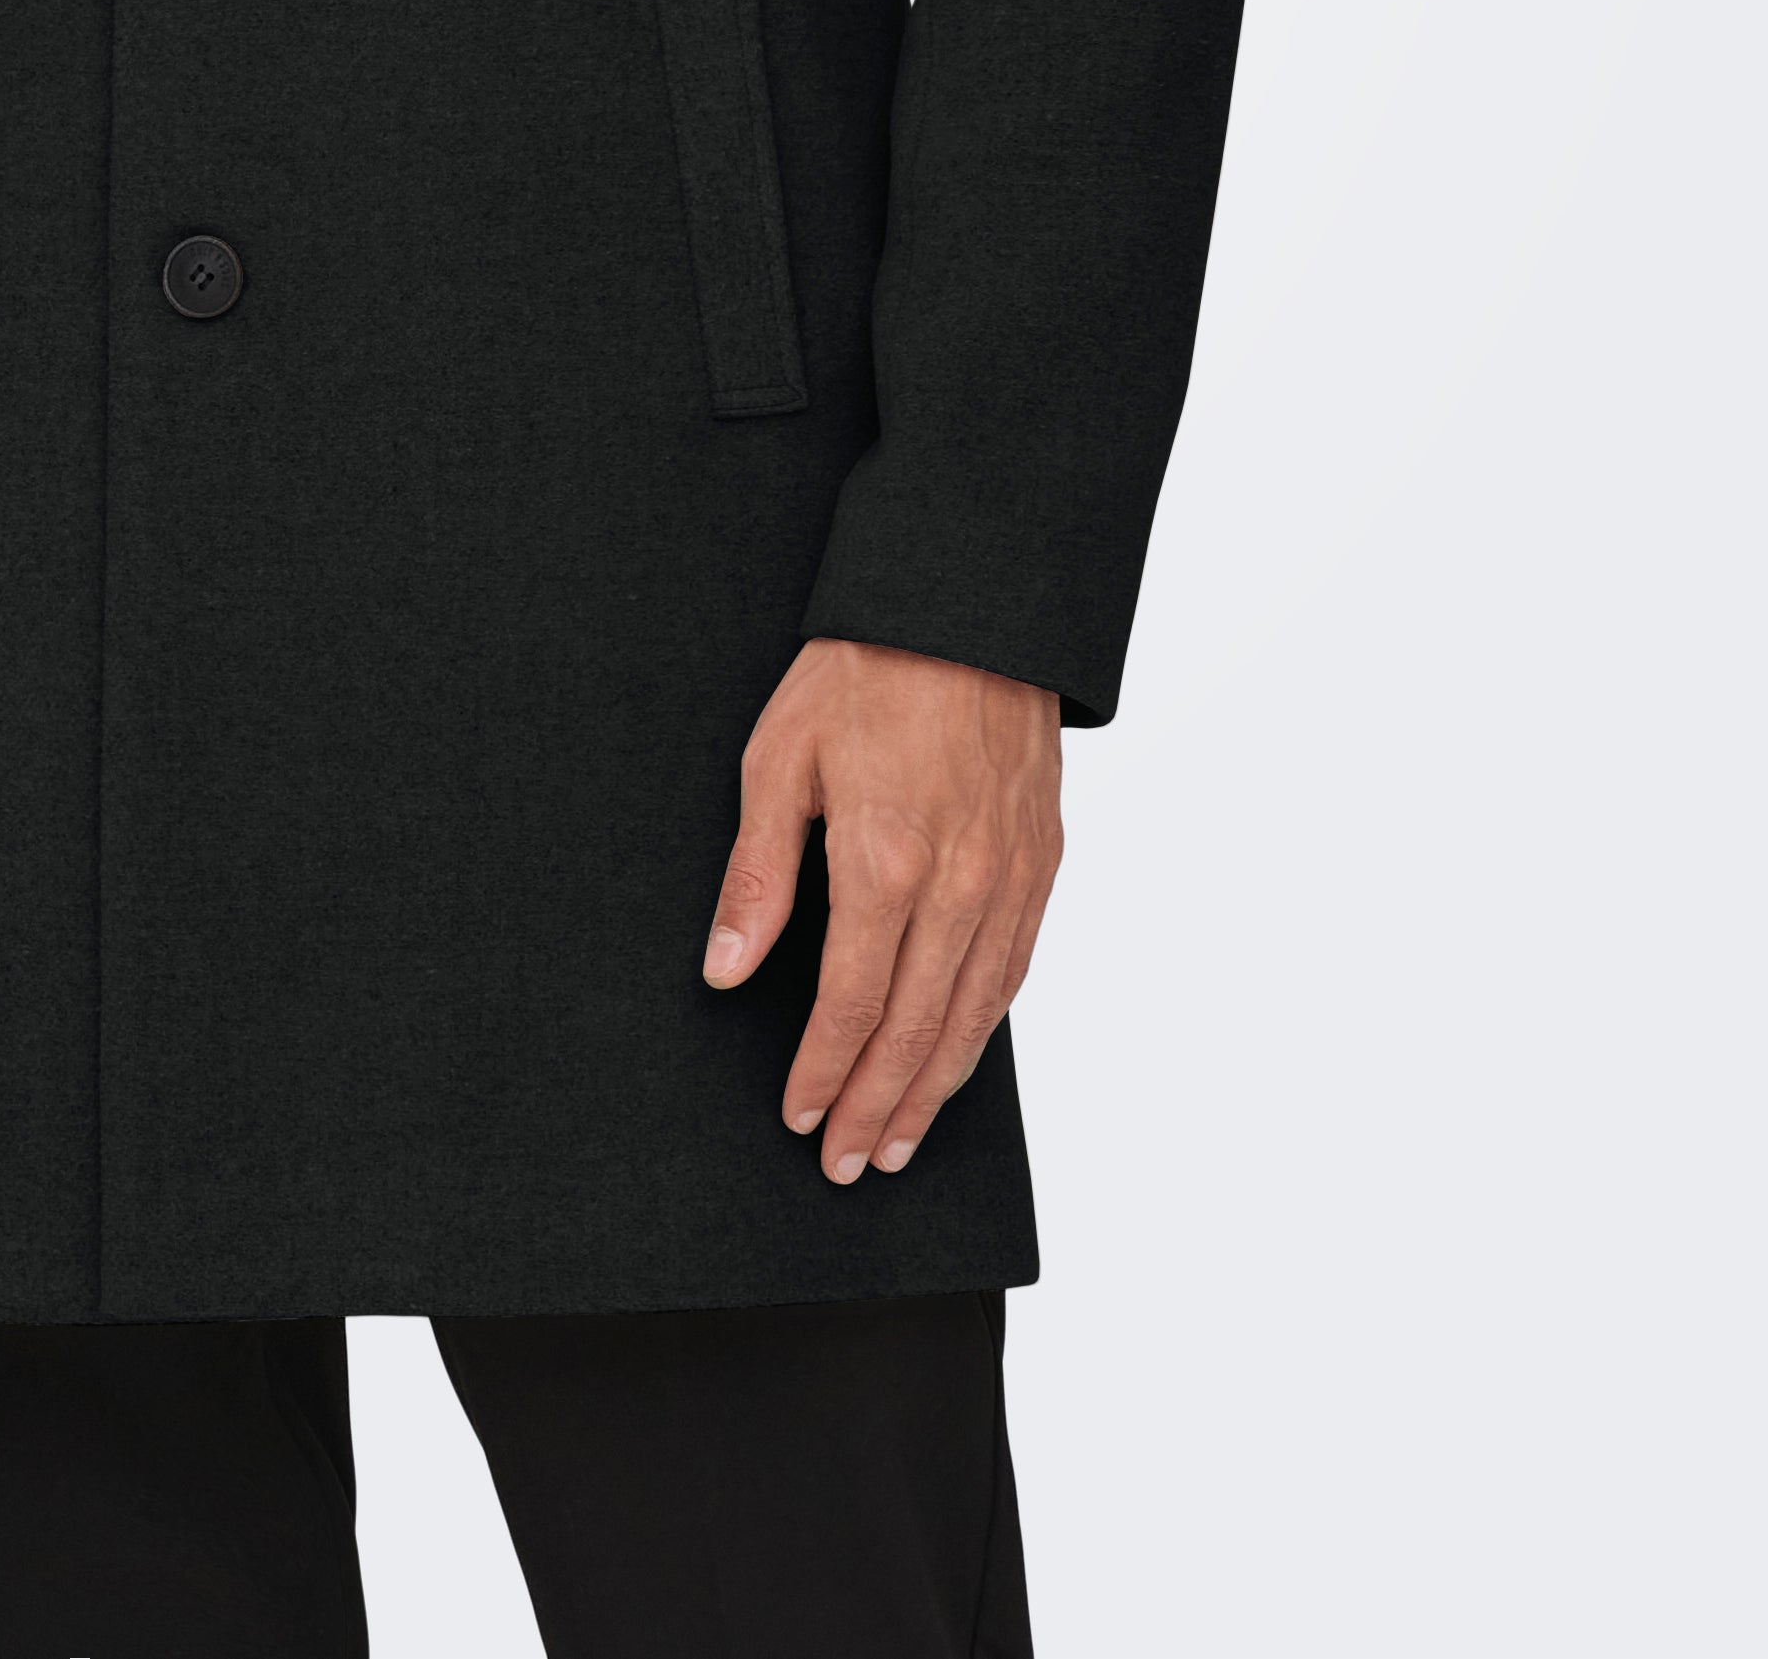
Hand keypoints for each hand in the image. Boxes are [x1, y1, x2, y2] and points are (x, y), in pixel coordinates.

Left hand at [702, 637, 1062, 1181]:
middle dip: (875, 1106)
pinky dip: (983, 1029)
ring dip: (933, 1088)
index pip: (852, 1005)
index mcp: (885, 861)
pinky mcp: (1041, 862)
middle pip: (916, 1030)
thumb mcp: (779, 757)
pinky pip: (1014, 970)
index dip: (822, 1071)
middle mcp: (959, 884)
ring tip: (897, 1142)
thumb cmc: (864, 669)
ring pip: (973, 1016)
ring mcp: (1010, 878)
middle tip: (845, 1163)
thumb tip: (726, 972)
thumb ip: (758, 876)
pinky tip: (957, 1057)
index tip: (798, 1115)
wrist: (968, 603)